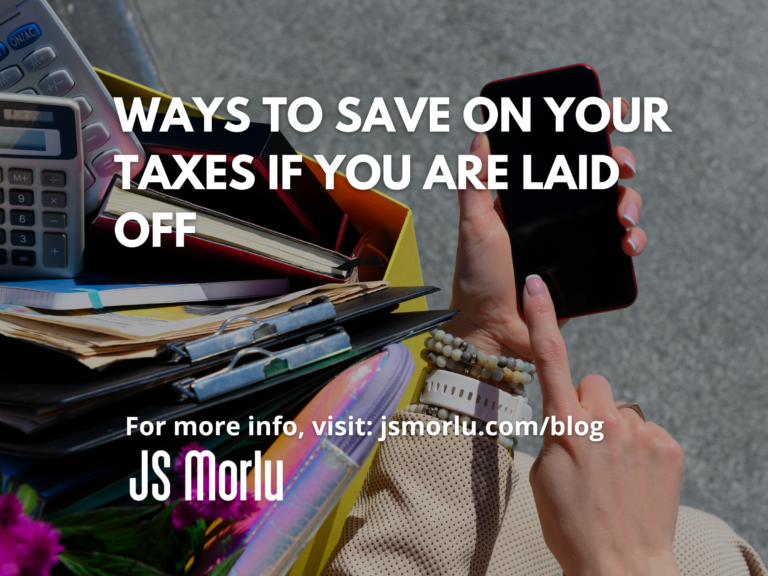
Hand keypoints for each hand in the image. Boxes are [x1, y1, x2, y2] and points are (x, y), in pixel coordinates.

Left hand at [442, 99, 644, 363]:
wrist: (494, 332)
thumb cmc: (477, 280)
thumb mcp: (473, 226)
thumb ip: (475, 182)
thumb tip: (481, 134)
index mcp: (526, 199)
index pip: (559, 156)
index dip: (586, 130)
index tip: (606, 112)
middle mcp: (553, 215)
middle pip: (597, 175)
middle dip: (617, 161)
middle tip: (620, 165)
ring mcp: (573, 240)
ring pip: (616, 206)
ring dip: (630, 201)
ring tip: (622, 217)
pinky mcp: (588, 267)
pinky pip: (620, 245)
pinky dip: (633, 238)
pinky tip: (628, 242)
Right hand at [524, 274, 682, 575]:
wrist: (619, 564)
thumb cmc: (571, 525)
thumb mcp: (542, 475)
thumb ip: (554, 432)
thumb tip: (567, 415)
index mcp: (565, 427)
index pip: (550, 358)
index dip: (541, 317)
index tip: (536, 287)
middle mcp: (604, 422)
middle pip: (594, 383)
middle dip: (588, 404)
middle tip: (587, 443)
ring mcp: (640, 433)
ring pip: (621, 408)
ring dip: (615, 429)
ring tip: (613, 469)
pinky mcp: (668, 446)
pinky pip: (647, 428)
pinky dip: (639, 446)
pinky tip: (634, 476)